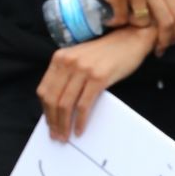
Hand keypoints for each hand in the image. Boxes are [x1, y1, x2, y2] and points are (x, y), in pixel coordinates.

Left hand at [38, 28, 153, 141]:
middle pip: (52, 98)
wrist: (130, 39)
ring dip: (64, 124)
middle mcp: (68, 62)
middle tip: (56, 136)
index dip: (45, 110)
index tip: (49, 124)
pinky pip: (83, 105)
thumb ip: (68, 75)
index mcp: (60, 58)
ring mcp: (83, 69)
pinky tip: (80, 129)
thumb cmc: (106, 53)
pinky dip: (80, 121)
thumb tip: (59, 106)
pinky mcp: (98, 77)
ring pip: (66, 104)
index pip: (44, 89)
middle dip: (53, 121)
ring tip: (66, 136)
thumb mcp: (79, 59)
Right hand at [68, 0, 174, 50]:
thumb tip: (165, 20)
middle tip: (156, 50)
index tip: (168, 42)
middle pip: (165, 20)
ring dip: (132, 27)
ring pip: (142, 22)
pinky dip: (115, 23)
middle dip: (163, 39)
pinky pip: (121, 19)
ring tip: (122, 21)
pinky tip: (109, 18)